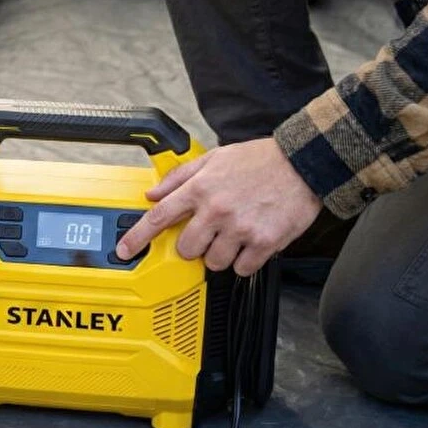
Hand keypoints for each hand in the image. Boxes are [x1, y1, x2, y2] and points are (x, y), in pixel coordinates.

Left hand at [114, 138, 323, 276]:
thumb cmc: (258, 160)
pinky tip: (251, 243)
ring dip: (220, 255)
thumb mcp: (212, 158)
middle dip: (193, 246)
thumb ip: (179, 177)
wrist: (302, 163)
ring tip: (233, 236)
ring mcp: (240, 228)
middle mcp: (216, 210)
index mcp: (200, 188)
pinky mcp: (264, 243)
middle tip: (207, 234)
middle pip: (186, 249)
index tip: (125, 251)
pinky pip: (242, 269)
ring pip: (214, 262)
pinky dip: (244, 262)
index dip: (137, 238)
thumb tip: (152, 194)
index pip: (158, 217)